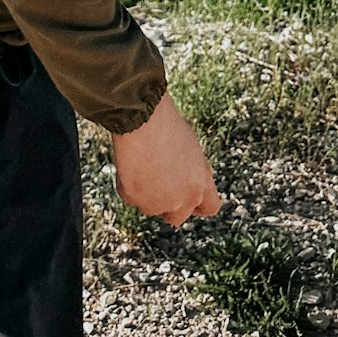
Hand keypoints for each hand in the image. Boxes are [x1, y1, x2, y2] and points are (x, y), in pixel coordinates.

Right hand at [111, 91, 220, 228]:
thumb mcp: (190, 148)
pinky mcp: (135, 199)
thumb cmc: (166, 124)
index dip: (197, 205)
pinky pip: (130, 196)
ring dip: (145, 193)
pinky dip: (128, 184)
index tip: (187, 199)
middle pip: (176, 217)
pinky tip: (129, 162)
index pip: (209, 208)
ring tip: (142, 162)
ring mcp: (158, 202)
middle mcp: (183, 199)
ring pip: (150, 206)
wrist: (143, 118)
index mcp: (201, 183)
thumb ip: (191, 172)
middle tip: (156, 186)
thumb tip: (182, 182)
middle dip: (167, 205)